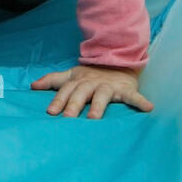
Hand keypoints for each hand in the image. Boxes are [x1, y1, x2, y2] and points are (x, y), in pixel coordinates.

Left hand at [31, 64, 153, 118]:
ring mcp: (109, 86)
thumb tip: (32, 86)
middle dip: (74, 105)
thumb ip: (52, 80)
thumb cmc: (90, 75)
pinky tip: (148, 108)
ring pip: (102, 96)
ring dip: (99, 106)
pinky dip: (141, 102)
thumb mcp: (71, 75)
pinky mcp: (125, 89)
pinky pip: (133, 96)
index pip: (65, 91)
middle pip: (81, 94)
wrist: (117, 62)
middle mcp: (92, 84)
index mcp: (78, 82)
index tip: (51, 113)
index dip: (58, 101)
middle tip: (68, 118)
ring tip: (95, 118)